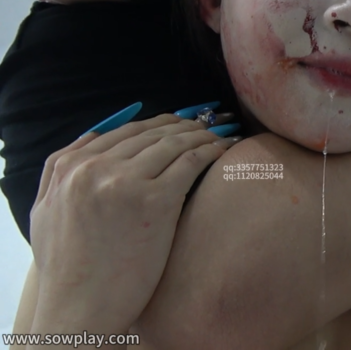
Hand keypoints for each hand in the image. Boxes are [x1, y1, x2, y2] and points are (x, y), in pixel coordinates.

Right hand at [28, 107, 240, 333]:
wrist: (80, 307)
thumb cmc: (66, 268)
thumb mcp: (46, 210)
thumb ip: (60, 171)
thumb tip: (94, 137)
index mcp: (69, 167)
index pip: (123, 131)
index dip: (156, 123)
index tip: (177, 123)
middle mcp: (96, 168)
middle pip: (151, 134)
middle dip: (184, 126)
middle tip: (208, 124)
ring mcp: (126, 182)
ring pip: (174, 143)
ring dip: (203, 135)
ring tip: (221, 135)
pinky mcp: (156, 200)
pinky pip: (192, 161)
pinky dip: (212, 150)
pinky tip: (225, 151)